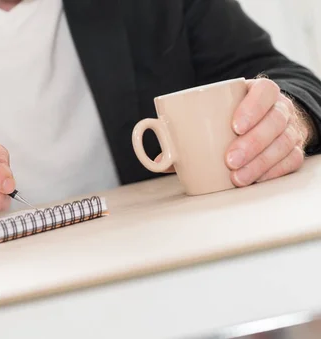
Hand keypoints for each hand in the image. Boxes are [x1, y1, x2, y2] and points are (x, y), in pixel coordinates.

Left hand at [155, 78, 315, 183]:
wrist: (261, 124)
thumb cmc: (227, 122)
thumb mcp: (210, 118)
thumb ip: (185, 132)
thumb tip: (159, 158)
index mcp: (257, 93)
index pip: (264, 91)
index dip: (252, 107)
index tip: (234, 126)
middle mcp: (279, 109)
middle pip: (274, 120)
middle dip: (252, 142)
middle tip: (229, 160)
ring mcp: (289, 130)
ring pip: (283, 143)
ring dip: (260, 162)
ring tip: (237, 177)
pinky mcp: (292, 151)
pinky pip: (290, 161)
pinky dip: (274, 172)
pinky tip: (256, 180)